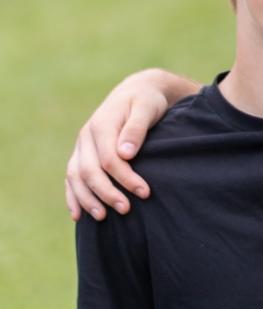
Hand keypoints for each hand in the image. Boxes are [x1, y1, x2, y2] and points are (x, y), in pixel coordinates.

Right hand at [66, 71, 190, 219]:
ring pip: (76, 177)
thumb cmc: (146, 101)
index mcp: (101, 125)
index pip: (109, 159)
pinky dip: (73, 196)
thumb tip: (126, 154)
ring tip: (103, 217)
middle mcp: (86, 137)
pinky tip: (78, 215)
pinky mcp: (81, 154)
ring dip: (87, 199)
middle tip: (126, 210)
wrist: (136, 92)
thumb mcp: (146, 108)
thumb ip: (136, 129)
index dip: (125, 178)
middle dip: (107, 193)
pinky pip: (71, 177)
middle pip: (90, 171)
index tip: (145, 192)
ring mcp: (81, 146)